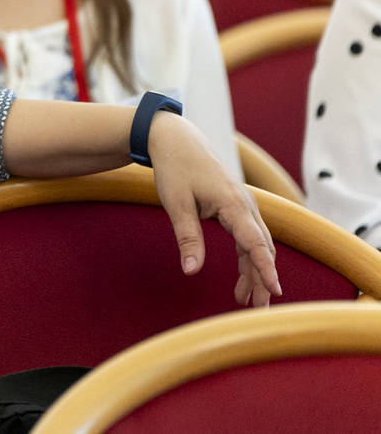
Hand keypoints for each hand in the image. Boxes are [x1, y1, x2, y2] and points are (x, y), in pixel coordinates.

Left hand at [149, 112, 281, 306]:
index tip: (274, 291)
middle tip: (258, 309)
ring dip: (255, 272)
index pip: (255, 242)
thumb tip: (191, 271)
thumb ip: (187, 237)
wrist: (177, 139)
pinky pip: (249, 237)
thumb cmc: (175, 168)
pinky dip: (248, 259)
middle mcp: (246, 205)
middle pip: (262, 248)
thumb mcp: (176, 203)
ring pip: (258, 245)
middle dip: (263, 279)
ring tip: (248, 301)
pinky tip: (243, 279)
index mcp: (233, 203)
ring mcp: (244, 205)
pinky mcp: (237, 208)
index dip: (265, 269)